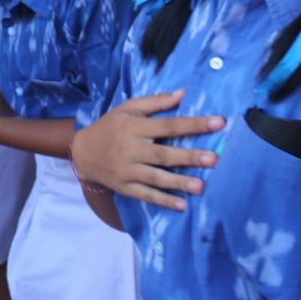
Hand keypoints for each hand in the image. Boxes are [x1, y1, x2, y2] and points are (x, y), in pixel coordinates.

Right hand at [72, 89, 224, 210]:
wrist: (82, 153)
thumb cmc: (110, 127)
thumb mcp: (127, 108)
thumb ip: (155, 102)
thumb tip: (182, 93)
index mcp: (134, 127)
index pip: (168, 125)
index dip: (193, 124)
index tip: (218, 123)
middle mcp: (131, 150)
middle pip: (164, 154)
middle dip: (189, 157)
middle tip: (213, 159)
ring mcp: (127, 171)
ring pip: (156, 178)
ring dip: (179, 182)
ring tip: (201, 186)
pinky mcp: (125, 188)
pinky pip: (146, 195)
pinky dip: (163, 201)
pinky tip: (182, 206)